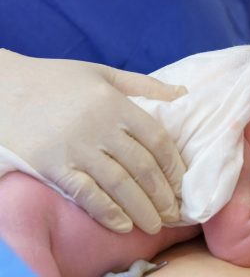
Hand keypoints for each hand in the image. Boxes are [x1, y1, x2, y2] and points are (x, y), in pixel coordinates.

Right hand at [0, 49, 187, 233]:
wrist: (4, 87)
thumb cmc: (58, 79)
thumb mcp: (104, 74)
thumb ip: (145, 84)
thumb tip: (184, 92)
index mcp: (116, 104)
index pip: (157, 140)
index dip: (174, 165)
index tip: (183, 183)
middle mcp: (100, 127)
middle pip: (142, 166)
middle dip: (162, 194)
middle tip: (174, 212)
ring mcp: (76, 148)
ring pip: (119, 184)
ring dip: (141, 208)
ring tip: (155, 225)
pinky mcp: (52, 165)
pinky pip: (85, 193)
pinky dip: (106, 211)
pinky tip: (122, 224)